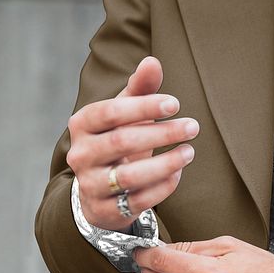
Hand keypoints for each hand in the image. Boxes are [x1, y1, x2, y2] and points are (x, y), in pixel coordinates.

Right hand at [66, 56, 197, 231]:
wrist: (99, 190)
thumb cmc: (117, 140)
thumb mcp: (125, 114)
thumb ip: (140, 89)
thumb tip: (153, 61)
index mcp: (82, 124)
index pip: (111, 112)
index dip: (143, 106)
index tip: (175, 104)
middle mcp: (80, 155)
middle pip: (122, 142)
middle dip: (161, 133)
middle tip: (193, 126)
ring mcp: (91, 185)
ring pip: (130, 176)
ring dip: (166, 163)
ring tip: (190, 151)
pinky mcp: (106, 210)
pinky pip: (139, 200)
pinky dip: (162, 187)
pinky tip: (179, 173)